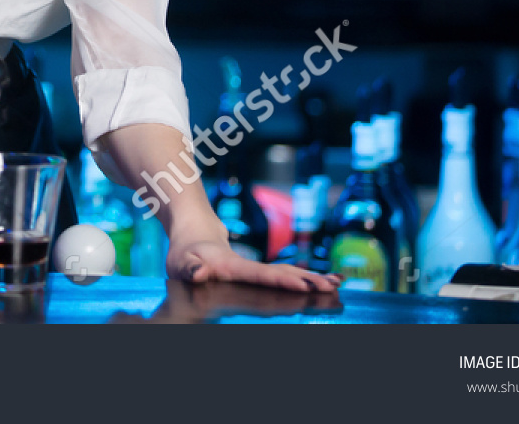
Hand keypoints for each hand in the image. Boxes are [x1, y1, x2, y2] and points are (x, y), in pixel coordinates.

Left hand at [165, 236, 338, 293]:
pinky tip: (326, 281)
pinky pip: (284, 276)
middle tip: (332, 286)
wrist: (193, 232)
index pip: (259, 274)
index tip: (302, 285)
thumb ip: (189, 268)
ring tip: (338, 283)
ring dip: (312, 278)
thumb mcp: (180, 263)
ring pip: (287, 273)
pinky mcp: (258, 271)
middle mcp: (247, 266)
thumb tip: (197, 273)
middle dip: (307, 279)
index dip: (280, 280)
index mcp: (231, 266)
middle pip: (281, 273)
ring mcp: (255, 268)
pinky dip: (306, 279)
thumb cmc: (185, 254)